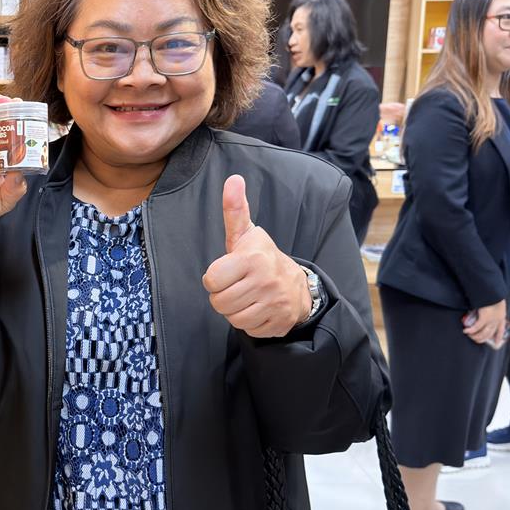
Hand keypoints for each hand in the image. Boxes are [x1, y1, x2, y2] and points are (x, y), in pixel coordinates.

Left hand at [203, 175, 312, 337]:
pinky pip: (249, 330)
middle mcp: (265, 281)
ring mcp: (275, 304)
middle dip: (223, 296)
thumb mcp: (246, 234)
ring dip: (235, 311)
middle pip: (220, 303)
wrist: (298, 285)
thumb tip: (232, 179)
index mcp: (252, 259)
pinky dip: (250, 322)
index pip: (212, 280)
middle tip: (237, 286)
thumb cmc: (261, 258)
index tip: (227, 272)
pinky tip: (258, 308)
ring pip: (233, 319)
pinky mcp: (279, 323)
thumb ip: (235, 209)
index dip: (215, 278)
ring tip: (247, 297)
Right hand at [462, 299, 507, 344]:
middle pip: (490, 334)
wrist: (493, 291)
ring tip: (469, 335)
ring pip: (483, 333)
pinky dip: (470, 330)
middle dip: (481, 339)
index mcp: (501, 317)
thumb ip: (492, 308)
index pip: (501, 330)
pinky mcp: (484, 318)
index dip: (498, 337)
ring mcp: (491, 320)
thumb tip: (483, 311)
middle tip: (475, 339)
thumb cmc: (493, 295)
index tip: (496, 343)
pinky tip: (465, 331)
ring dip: (475, 336)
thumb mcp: (496, 303)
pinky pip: (476, 327)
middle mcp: (497, 320)